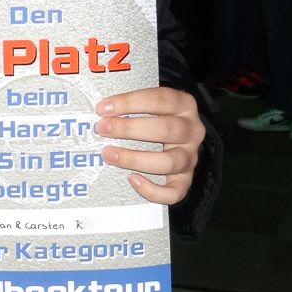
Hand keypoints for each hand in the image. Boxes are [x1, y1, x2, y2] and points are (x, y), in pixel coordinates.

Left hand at [94, 86, 203, 204]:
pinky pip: (174, 192)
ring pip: (168, 161)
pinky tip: (132, 180)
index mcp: (184, 105)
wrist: (173, 140)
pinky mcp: (184, 180)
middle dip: (129, 129)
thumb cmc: (153, 118)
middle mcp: (192, 131)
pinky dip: (152, 190)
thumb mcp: (149, 104)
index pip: (160, 99)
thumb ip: (130, 104)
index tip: (103, 108)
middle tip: (102, 129)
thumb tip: (100, 109)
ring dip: (134, 158)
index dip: (130, 102)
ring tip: (108, 154)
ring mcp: (190, 157)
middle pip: (165, 130)